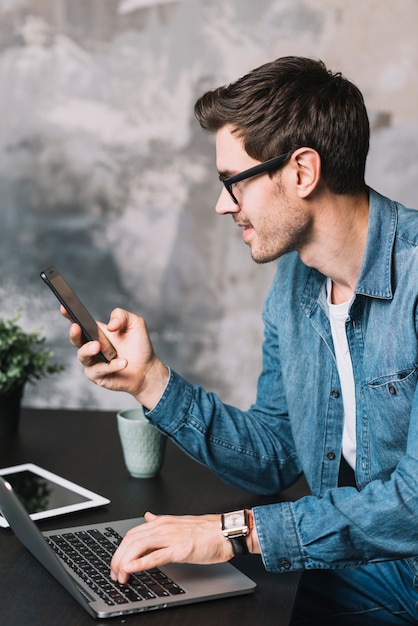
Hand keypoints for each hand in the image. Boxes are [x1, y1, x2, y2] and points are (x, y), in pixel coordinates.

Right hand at [63, 306, 168, 407]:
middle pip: (76, 339)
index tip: (64, 307)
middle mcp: (91, 346)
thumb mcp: (135, 323)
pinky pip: (99, 370)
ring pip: (83, 355)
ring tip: (98, 346)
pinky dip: (111, 366)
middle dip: (74, 333)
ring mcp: (92, 362)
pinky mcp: (97, 376)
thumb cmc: (139, 345)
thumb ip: (122, 316)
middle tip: (77, 327)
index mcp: (96, 331)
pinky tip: (123, 362)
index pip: (79, 321)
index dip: (69, 315)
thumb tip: (111, 325)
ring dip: (89, 350)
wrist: (147, 369)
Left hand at [110, 512, 233, 583]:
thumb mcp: (179, 523)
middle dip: (118, 557)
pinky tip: (131, 569)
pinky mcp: (180, 549)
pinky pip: (155, 556)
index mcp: (162, 522)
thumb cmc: (207, 531)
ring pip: (138, 547)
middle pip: (131, 540)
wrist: (226, 532)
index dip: (120, 549)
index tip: (117, 563)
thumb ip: (160, 521)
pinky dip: (140, 563)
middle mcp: (163, 527)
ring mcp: (171, 537)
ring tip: (120, 575)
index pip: (132, 533)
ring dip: (124, 562)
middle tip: (114, 573)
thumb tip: (147, 517)